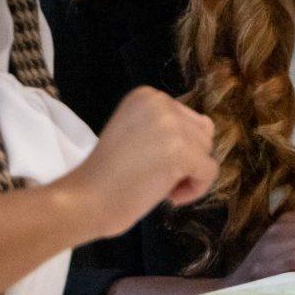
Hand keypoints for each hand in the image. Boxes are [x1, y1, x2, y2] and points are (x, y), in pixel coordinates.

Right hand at [59, 87, 216, 238]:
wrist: (84, 199)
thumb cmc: (106, 175)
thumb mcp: (136, 133)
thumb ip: (165, 127)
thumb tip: (207, 130)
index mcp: (147, 96)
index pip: (188, 120)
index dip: (175, 149)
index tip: (147, 163)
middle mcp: (161, 102)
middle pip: (202, 134)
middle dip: (186, 160)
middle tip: (153, 176)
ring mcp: (171, 125)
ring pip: (207, 153)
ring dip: (189, 175)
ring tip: (158, 186)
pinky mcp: (181, 151)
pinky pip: (210, 172)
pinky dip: (195, 190)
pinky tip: (168, 196)